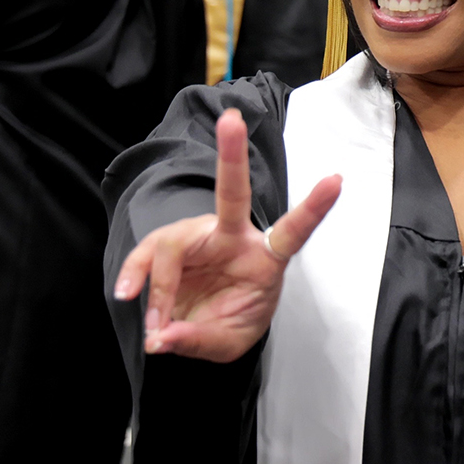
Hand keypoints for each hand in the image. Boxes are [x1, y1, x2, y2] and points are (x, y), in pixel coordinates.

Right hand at [112, 109, 340, 361]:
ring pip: (172, 245)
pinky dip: (133, 275)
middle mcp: (233, 238)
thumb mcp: (226, 344)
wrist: (204, 325)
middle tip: (232, 120)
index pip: (293, 231)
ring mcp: (199, 237)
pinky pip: (146, 256)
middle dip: (231, 155)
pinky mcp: (169, 245)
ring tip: (155, 328)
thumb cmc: (230, 322)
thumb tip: (160, 336)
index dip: (313, 208)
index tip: (337, 180)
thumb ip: (198, 340)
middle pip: (232, 194)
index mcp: (264, 258)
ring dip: (160, 290)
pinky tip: (126, 293)